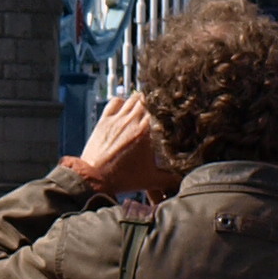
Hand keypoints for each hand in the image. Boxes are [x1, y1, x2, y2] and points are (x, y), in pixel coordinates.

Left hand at [64, 92, 180, 201]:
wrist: (95, 177)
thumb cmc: (121, 178)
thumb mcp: (151, 180)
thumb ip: (170, 178)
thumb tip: (183, 179)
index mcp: (145, 132)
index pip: (160, 109)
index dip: (167, 109)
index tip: (171, 112)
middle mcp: (131, 121)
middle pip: (147, 100)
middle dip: (154, 103)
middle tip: (159, 110)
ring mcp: (117, 118)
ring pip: (132, 99)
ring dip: (139, 101)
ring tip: (145, 107)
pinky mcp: (104, 120)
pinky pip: (115, 102)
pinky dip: (122, 101)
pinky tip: (126, 108)